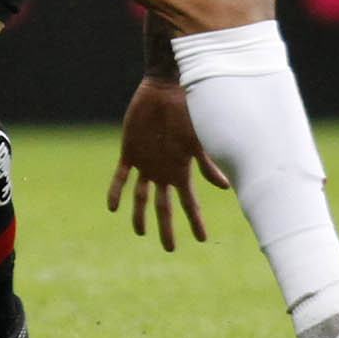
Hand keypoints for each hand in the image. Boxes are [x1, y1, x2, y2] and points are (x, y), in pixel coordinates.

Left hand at [106, 75, 227, 250]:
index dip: (196, 222)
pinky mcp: (129, 152)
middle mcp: (164, 171)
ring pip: (141, 196)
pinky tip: (112, 207)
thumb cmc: (186, 111)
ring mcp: (146, 163)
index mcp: (181, 171)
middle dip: (167, 228)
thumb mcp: (198, 140)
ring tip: (140, 232)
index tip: (203, 240)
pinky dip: (116, 191)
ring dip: (140, 214)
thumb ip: (206, 165)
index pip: (190, 204)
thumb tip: (225, 187)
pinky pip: (121, 176)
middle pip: (165, 207)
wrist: (165, 89)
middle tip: (170, 248)